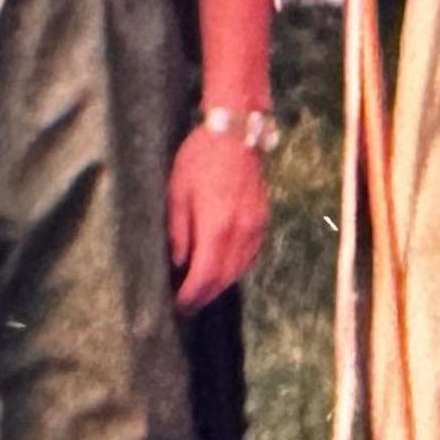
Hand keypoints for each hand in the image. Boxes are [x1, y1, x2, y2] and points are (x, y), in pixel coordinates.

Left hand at [168, 121, 270, 307]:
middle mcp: (240, 233)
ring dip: (220, 284)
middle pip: (224, 279)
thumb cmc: (200, 159)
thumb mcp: (177, 193)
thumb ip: (178, 232)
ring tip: (202, 290)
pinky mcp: (262, 220)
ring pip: (239, 270)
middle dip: (204, 295)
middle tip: (187, 305)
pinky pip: (250, 255)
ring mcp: (255, 227)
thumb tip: (178, 263)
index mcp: (216, 228)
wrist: (236, 133)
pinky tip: (223, 268)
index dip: (191, 295)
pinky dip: (236, 268)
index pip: (204, 276)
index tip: (178, 306)